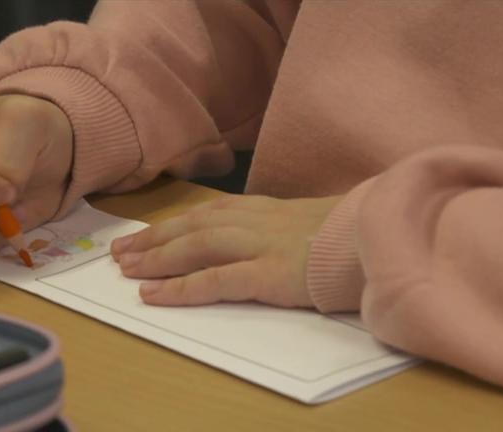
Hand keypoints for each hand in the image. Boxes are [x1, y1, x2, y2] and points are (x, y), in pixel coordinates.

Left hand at [110, 194, 341, 306]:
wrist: (381, 237)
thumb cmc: (352, 233)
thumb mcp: (311, 220)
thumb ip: (282, 225)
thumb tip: (265, 237)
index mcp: (265, 208)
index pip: (208, 213)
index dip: (173, 224)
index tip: (146, 235)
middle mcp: (255, 221)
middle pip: (192, 226)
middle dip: (154, 239)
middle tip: (121, 252)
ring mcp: (260, 245)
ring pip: (195, 247)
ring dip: (157, 258)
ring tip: (127, 269)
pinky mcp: (267, 273)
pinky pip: (213, 280)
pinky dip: (180, 288)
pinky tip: (153, 295)